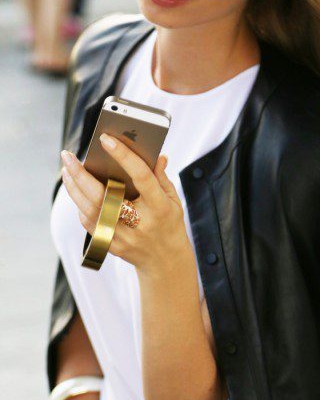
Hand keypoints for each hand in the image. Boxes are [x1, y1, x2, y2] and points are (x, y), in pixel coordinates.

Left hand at [60, 133, 190, 273]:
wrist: (165, 261)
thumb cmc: (169, 223)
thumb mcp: (172, 199)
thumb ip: (161, 177)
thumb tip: (156, 154)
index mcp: (159, 207)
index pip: (141, 177)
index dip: (124, 157)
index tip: (106, 139)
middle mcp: (140, 223)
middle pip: (104, 197)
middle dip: (81, 174)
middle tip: (67, 155)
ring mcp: (124, 237)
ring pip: (90, 210)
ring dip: (74, 189)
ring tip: (66, 170)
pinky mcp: (112, 246)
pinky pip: (90, 223)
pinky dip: (81, 205)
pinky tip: (77, 191)